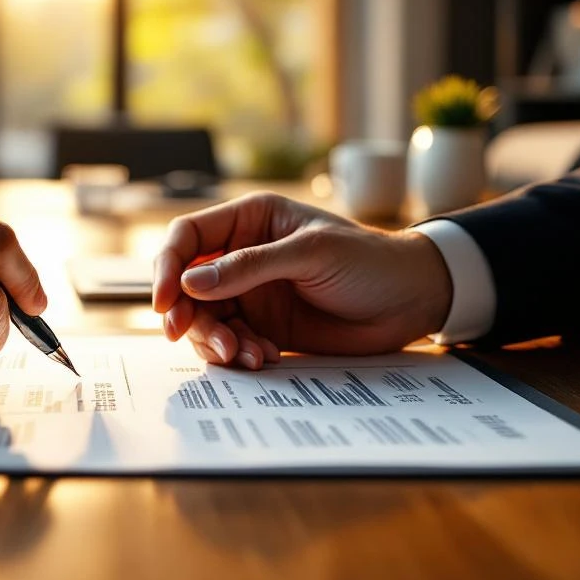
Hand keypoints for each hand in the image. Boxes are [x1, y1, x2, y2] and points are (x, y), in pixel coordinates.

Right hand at [153, 193, 452, 367]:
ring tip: (244, 355)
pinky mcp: (265, 326)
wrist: (413, 301)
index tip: (165, 300)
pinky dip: (238, 354)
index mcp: (250, 221)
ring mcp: (251, 293)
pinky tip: (263, 358)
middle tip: (189, 336)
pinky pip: (231, 342)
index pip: (188, 237)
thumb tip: (190, 282)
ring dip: (215, 340)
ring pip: (205, 318)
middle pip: (187, 285)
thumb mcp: (310, 254)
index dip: (167, 266)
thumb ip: (249, 267)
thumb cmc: (370, 261)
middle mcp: (242, 256)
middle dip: (187, 313)